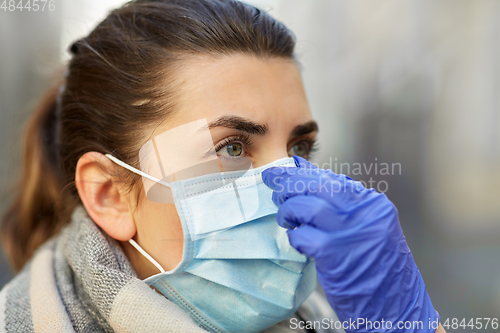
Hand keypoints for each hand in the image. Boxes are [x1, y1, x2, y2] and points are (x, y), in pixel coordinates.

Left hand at [262, 156, 439, 332]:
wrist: (396, 306)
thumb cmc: (378, 268)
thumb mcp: (368, 228)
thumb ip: (341, 204)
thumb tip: (306, 176)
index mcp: (372, 205)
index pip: (331, 178)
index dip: (302, 173)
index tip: (284, 170)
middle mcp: (364, 213)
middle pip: (317, 185)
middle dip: (289, 183)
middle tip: (274, 188)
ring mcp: (349, 233)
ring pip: (307, 206)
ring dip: (289, 210)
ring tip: (285, 218)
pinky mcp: (334, 255)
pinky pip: (303, 236)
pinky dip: (295, 237)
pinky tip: (297, 240)